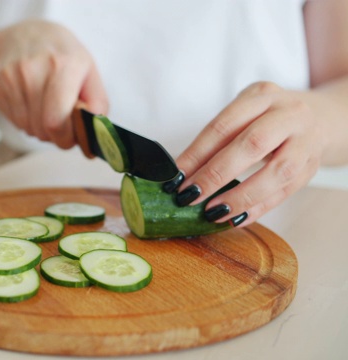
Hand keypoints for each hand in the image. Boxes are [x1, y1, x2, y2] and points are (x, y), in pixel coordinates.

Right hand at [0, 20, 107, 148]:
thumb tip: (93, 135)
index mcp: (63, 65)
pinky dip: (23, 119)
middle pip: (41, 128)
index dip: (65, 138)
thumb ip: (97, 105)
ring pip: (26, 127)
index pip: (56, 120)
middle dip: (53, 135)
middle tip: (60, 122)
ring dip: (38, 127)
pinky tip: (29, 101)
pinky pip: (12, 120)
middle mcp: (33, 68)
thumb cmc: (63, 58)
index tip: (70, 138)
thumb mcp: (89, 73)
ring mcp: (10, 75)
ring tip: (44, 108)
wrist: (28, 35)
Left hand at [170, 81, 323, 226]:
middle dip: (216, 174)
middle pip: (252, 144)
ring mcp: (306, 141)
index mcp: (262, 96)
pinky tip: (236, 219)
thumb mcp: (243, 113)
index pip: (224, 125)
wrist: (323, 117)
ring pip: (276, 172)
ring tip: (212, 212)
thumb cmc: (268, 117)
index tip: (175, 176)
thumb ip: (217, 138)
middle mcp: (289, 114)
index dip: (197, 153)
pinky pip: (286, 192)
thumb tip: (181, 172)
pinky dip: (259, 208)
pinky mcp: (313, 167)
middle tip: (189, 196)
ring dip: (241, 196)